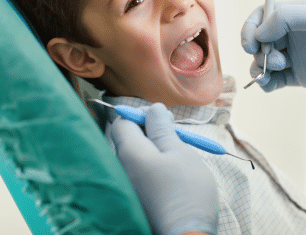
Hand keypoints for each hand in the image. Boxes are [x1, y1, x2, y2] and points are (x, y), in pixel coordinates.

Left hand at [110, 103, 218, 234]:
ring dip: (152, 147)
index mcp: (129, 152)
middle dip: (148, 130)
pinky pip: (138, 171)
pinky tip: (170, 171)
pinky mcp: (135, 198)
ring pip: (135, 155)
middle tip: (172, 134)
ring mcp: (127, 185)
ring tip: (175, 152)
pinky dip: (151, 164)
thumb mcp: (178, 151)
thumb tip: (153, 108)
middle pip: (127, 138)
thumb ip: (162, 127)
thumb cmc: (185, 190)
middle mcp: (121, 167)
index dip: (141, 114)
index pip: (122, 121)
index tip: (162, 119)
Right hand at [241, 0, 305, 99]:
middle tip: (273, 60)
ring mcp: (295, 55)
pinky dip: (265, 83)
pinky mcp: (299, 76)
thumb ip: (284, 18)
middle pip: (259, 39)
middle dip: (258, 50)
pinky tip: (269, 85)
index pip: (262, 15)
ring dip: (260, 67)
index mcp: (297, 15)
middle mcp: (293, 34)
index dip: (251, 28)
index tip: (250, 44)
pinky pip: (273, 79)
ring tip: (275, 72)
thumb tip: (259, 33)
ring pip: (263, 60)